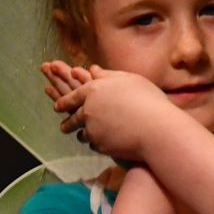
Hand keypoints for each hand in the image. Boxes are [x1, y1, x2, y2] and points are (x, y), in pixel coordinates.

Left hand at [46, 64, 171, 160]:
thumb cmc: (148, 100)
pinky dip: (98, 143)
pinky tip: (105, 143)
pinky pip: (94, 144)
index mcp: (94, 90)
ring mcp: (92, 128)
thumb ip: (109, 75)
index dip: (64, 101)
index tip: (58, 106)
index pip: (72, 96)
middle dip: (68, 123)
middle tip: (64, 126)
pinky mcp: (99, 144)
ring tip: (84, 136)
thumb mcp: (131, 80)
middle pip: (72, 117)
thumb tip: (93, 69)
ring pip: (82, 133)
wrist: (156, 128)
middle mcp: (88, 109)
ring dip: (83, 134)